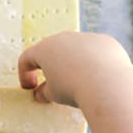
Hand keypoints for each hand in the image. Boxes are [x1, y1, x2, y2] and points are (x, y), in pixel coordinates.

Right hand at [18, 32, 132, 106]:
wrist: (107, 83)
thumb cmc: (74, 89)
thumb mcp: (54, 95)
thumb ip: (44, 92)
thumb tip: (41, 93)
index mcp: (45, 49)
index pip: (27, 59)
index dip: (25, 74)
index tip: (31, 89)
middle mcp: (64, 38)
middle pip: (53, 51)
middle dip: (51, 67)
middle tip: (55, 86)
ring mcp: (86, 37)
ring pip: (76, 51)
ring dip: (74, 65)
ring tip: (81, 84)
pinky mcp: (105, 42)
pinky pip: (96, 52)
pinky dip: (95, 63)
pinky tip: (100, 79)